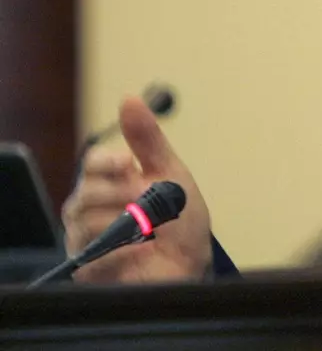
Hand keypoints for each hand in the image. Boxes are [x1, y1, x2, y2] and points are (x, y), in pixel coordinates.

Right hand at [62, 97, 212, 282]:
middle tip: (147, 202)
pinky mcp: (88, 268)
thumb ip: (148, 139)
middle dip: (123, 195)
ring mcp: (87, 239)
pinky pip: (92, 251)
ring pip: (87, 220)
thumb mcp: (170, 172)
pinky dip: (122, 248)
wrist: (191, 266)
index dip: (107, 162)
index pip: (92, 162)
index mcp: (111, 182)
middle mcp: (92, 209)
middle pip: (86, 190)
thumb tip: (129, 99)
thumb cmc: (180, 221)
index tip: (128, 164)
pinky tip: (140, 248)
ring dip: (126, 222)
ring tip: (149, 229)